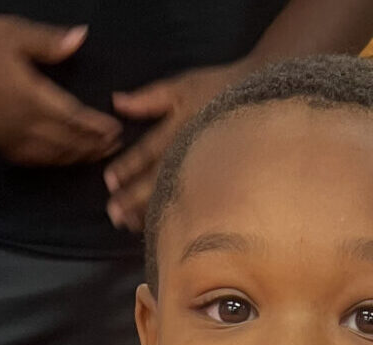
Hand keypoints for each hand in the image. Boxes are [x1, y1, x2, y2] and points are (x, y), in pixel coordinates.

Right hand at [0, 18, 121, 166]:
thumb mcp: (14, 32)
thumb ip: (50, 42)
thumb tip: (82, 37)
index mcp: (30, 97)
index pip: (74, 119)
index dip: (97, 127)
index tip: (116, 129)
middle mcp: (21, 124)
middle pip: (66, 143)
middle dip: (92, 147)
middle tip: (115, 147)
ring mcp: (6, 137)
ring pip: (49, 156)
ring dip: (74, 157)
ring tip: (93, 155)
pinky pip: (29, 159)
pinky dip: (50, 161)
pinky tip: (58, 157)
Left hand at [103, 64, 245, 229]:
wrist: (263, 101)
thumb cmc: (217, 90)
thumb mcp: (182, 86)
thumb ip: (148, 98)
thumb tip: (117, 102)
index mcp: (181, 128)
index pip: (150, 151)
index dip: (129, 166)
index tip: (109, 181)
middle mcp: (192, 152)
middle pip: (160, 180)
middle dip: (135, 198)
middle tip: (113, 213)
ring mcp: (207, 170)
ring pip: (176, 196)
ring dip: (151, 212)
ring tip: (129, 224)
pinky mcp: (219, 182)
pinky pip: (195, 203)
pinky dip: (176, 216)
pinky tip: (160, 228)